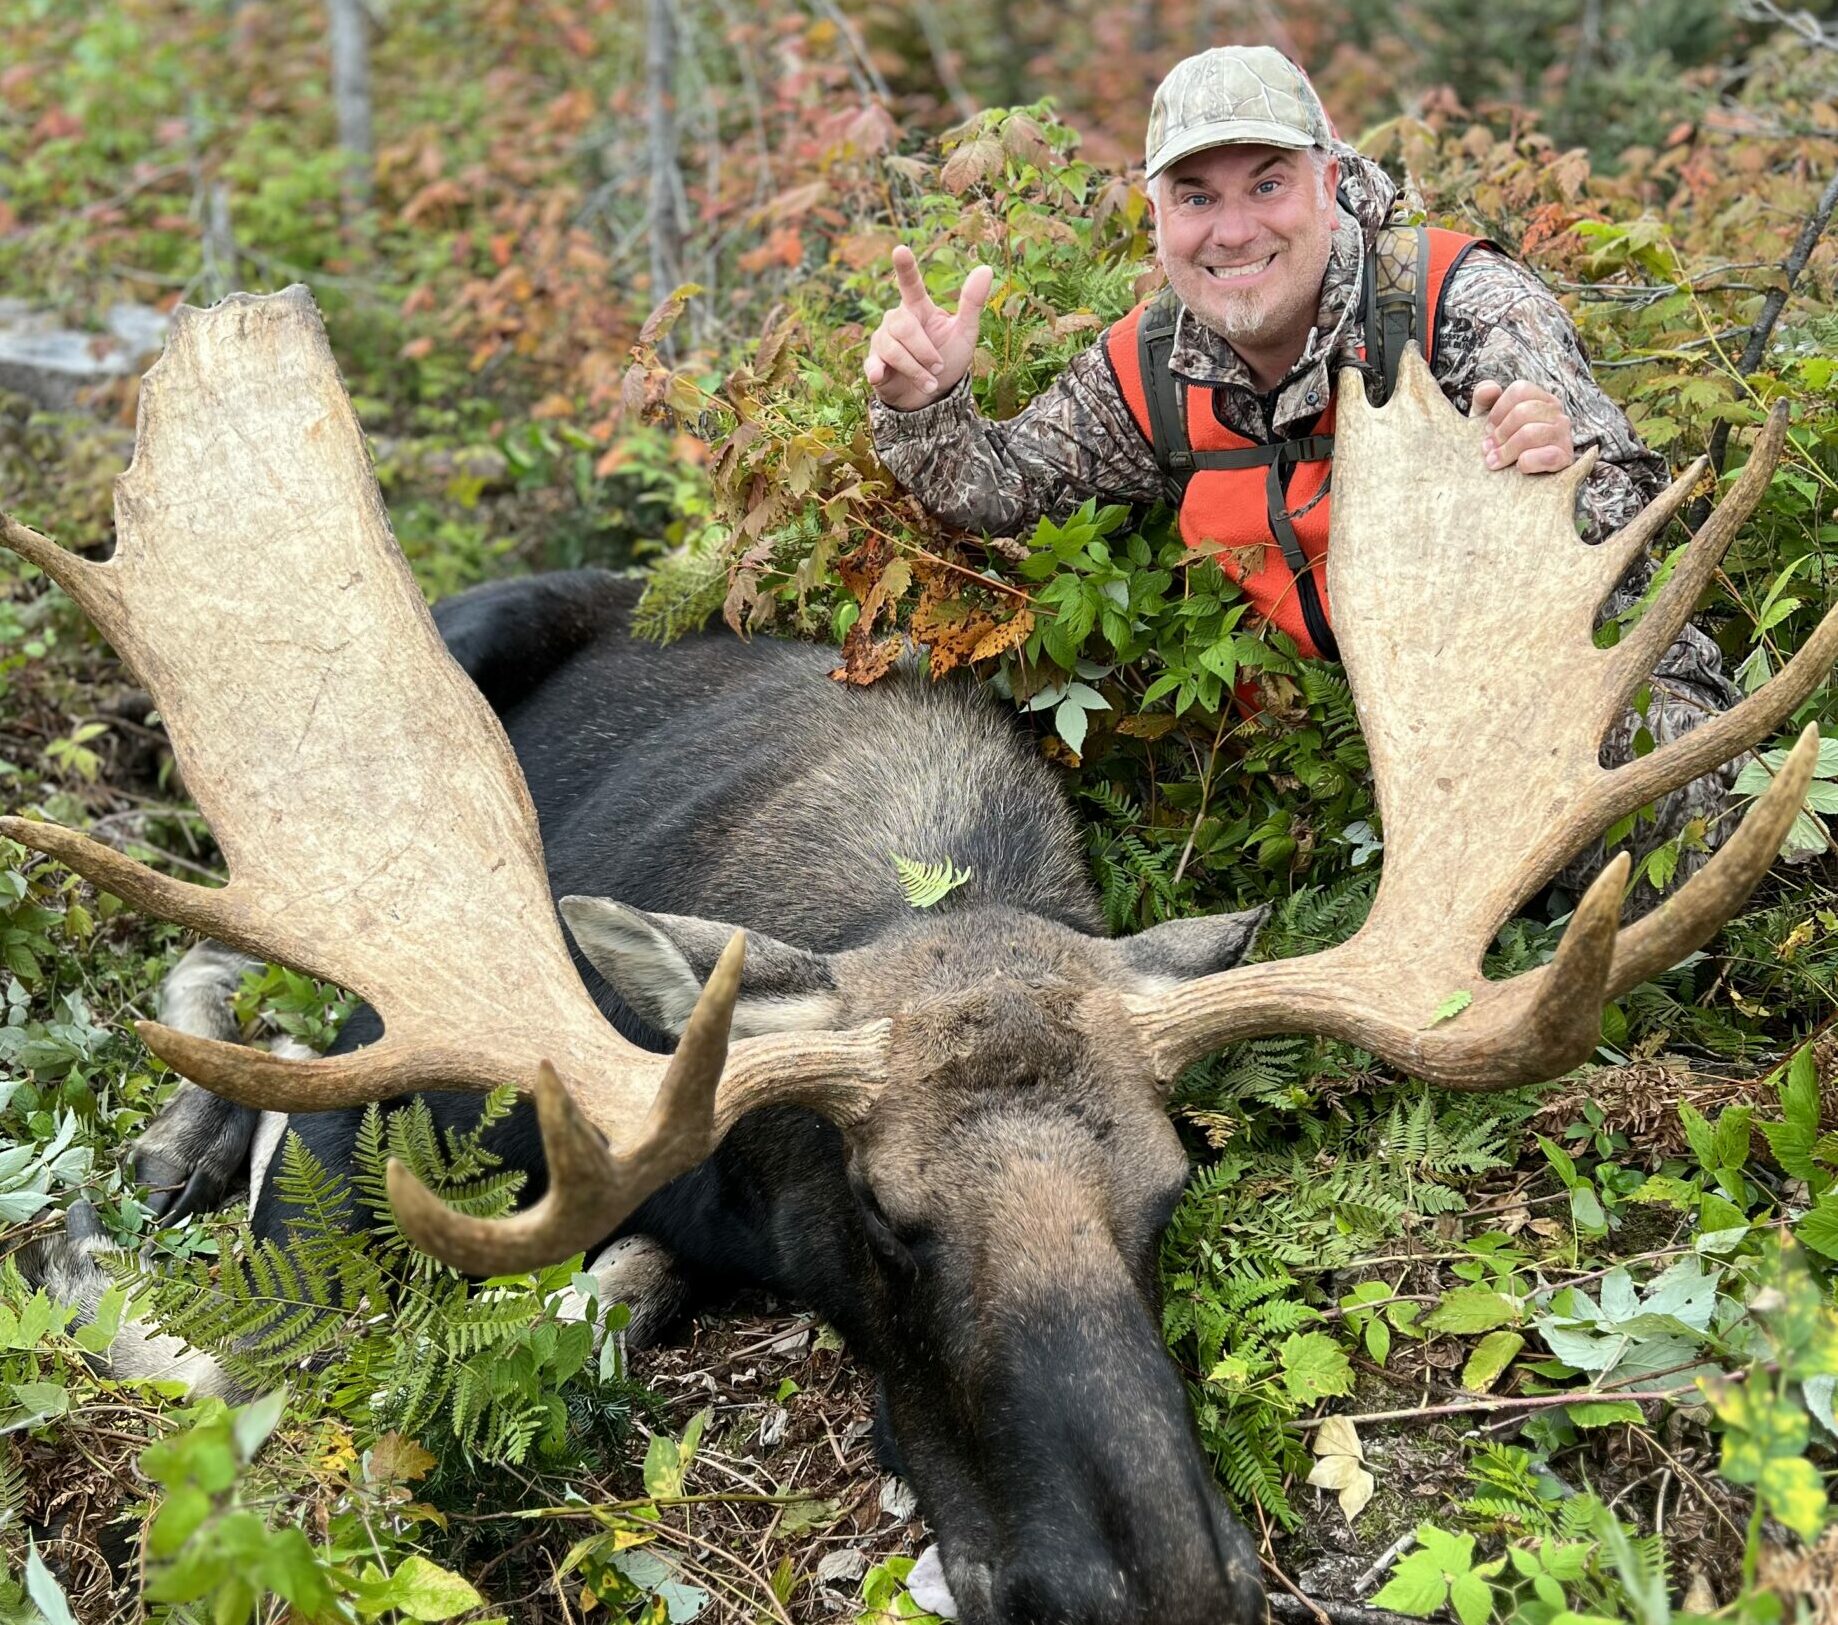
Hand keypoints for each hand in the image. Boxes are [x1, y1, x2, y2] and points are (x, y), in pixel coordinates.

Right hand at [864, 245, 993, 411]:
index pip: (910, 284)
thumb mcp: (965, 333)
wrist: (932, 397)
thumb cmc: (947, 359)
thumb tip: (986, 268)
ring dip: (916, 369)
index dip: (905, 268)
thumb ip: (971, 303)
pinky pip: (873, 363)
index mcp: (918, 308)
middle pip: (904, 327)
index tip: (900, 250)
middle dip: (924, 351)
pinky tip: (880, 375)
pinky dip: (877, 370)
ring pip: (893, 349)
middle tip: (939, 366)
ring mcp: (882, 340)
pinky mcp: (874, 362)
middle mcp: (896, 319)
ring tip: (931, 383)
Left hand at [1472, 379, 1574, 473]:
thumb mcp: (1488, 420)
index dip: (1498, 410)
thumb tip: (1491, 388)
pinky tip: (1518, 467)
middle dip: (1499, 433)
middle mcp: (1556, 413)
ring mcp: (1563, 434)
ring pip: (1531, 433)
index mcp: (1540, 399)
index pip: (1520, 390)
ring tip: (1494, 462)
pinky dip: (1528, 462)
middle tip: (1486, 449)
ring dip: (1507, 450)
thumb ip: (1484, 399)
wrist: (1514, 480)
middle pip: (1523, 411)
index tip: (1486, 429)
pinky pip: (1548, 456)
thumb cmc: (1501, 444)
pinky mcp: (1565, 458)